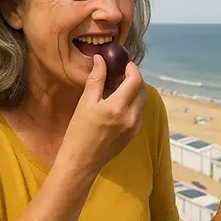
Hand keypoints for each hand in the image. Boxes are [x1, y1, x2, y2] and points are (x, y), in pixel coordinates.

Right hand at [60, 55, 146, 172]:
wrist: (82, 161)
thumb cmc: (78, 132)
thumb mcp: (85, 103)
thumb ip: (96, 79)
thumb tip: (101, 59)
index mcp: (118, 107)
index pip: (135, 80)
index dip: (132, 68)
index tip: (123, 63)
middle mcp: (131, 117)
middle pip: (142, 89)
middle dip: (134, 78)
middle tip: (119, 74)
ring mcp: (135, 126)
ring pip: (142, 100)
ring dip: (134, 90)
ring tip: (117, 88)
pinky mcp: (134, 134)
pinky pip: (139, 112)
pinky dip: (132, 103)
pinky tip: (118, 103)